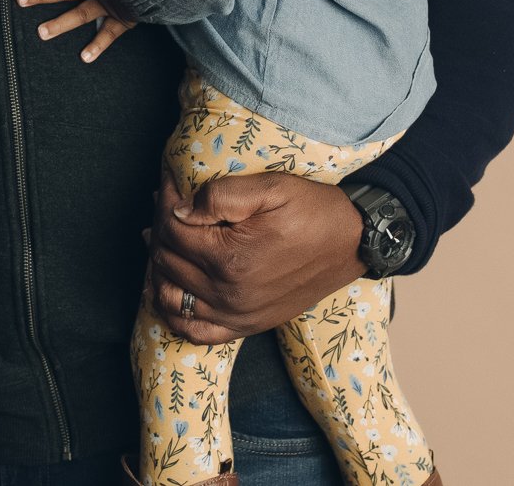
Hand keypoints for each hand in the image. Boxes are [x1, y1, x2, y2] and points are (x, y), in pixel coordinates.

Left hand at [145, 170, 365, 341]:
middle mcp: (228, 294)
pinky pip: (192, 330)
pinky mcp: (245, 326)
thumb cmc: (314, 211)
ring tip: (164, 238)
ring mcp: (235, 315)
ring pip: (169, 295)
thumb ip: (221, 195)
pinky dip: (172, 310)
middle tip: (167, 204)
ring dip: (159, 265)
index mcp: (231, 259)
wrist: (353, 244)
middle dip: (160, 227)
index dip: (165, 201)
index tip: (169, 183)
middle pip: (166, 260)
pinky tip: (170, 285)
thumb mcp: (271, 188)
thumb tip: (179, 209)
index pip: (173, 229)